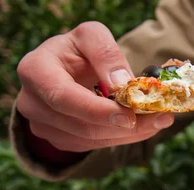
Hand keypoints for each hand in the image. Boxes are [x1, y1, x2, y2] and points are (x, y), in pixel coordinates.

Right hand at [16, 21, 173, 152]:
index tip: (130, 116)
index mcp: (35, 70)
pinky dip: (120, 138)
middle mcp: (32, 102)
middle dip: (125, 126)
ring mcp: (42, 126)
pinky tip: (140, 126)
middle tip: (161, 119)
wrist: (64, 69)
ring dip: (129, 134)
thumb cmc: (78, 50)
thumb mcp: (92, 37)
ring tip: (158, 121)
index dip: (98, 111)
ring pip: (91, 140)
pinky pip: (93, 146)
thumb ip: (106, 54)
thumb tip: (122, 84)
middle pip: (81, 125)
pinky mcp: (58, 140)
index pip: (64, 97)